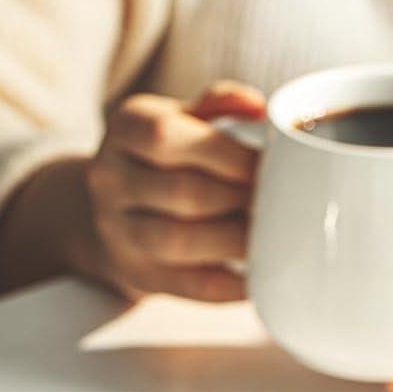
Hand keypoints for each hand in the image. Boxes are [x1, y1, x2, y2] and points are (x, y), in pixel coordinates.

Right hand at [73, 81, 264, 300]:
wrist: (120, 210)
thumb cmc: (169, 158)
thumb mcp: (183, 119)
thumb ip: (219, 105)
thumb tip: (258, 109)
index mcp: (125, 127)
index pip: (165, 137)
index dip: (225, 153)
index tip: (269, 163)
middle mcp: (109, 178)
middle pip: (181, 192)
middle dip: (240, 198)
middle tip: (282, 203)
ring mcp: (117, 232)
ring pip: (178, 241)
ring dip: (236, 240)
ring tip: (273, 235)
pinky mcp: (138, 275)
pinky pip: (189, 286)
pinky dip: (231, 283)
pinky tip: (259, 274)